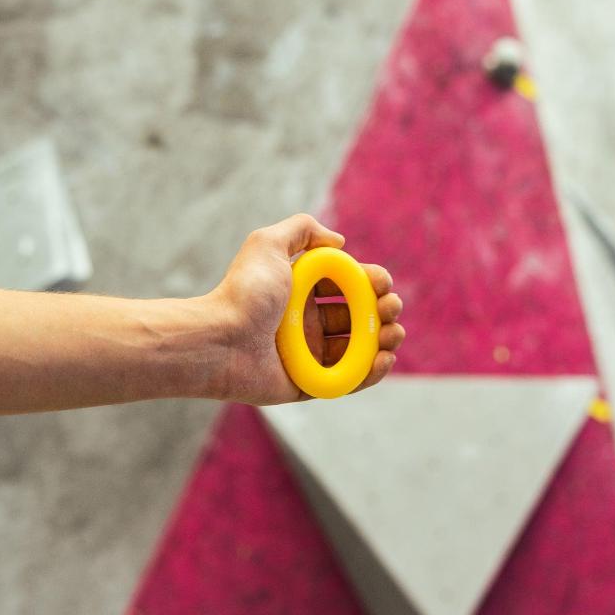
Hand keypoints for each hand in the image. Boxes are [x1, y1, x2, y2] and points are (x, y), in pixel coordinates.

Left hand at [211, 214, 404, 404]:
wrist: (220, 340)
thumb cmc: (244, 292)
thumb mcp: (268, 243)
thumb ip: (303, 229)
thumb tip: (339, 242)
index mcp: (302, 293)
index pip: (348, 286)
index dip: (371, 283)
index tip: (381, 282)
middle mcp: (307, 323)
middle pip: (360, 318)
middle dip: (384, 311)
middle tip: (390, 309)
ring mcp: (310, 355)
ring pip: (360, 350)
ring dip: (386, 341)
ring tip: (394, 335)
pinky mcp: (309, 384)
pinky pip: (348, 381)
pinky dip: (371, 373)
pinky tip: (384, 359)